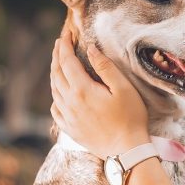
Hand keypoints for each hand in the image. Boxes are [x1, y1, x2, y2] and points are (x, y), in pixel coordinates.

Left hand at [50, 30, 150, 158]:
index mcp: (82, 90)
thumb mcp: (123, 88)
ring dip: (54, 73)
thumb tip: (90, 48)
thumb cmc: (130, 118)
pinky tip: (60, 93)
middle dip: (57, 55)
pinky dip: (55, 96)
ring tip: (58, 63)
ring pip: (54, 90)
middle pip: (56, 73)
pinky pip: (56, 109)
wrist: (126, 151)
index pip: (67, 61)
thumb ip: (105, 66)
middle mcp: (69, 102)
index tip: (66, 33)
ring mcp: (68, 117)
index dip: (64, 45)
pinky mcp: (70, 129)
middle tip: (59, 43)